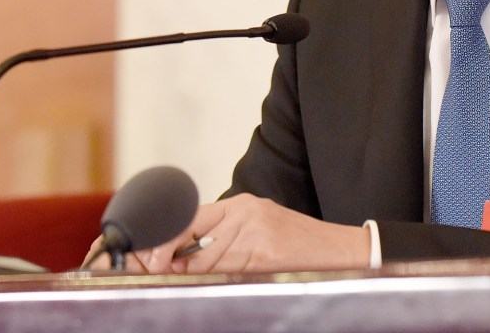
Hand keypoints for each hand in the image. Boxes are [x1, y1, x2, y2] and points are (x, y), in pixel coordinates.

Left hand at [134, 193, 370, 274]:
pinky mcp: (265, 251)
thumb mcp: (258, 230)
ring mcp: (255, 230)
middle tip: (158, 272)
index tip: (150, 257)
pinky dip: (218, 280)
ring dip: (195, 275)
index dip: (166, 237)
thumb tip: (182, 259)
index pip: (191, 216)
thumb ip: (224, 239)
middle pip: (195, 237)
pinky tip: (218, 283)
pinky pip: (231, 270)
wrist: (339, 250)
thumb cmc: (296, 245)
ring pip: (209, 258)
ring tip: (187, 279)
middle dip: (173, 258)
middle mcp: (245, 212)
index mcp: (241, 205)